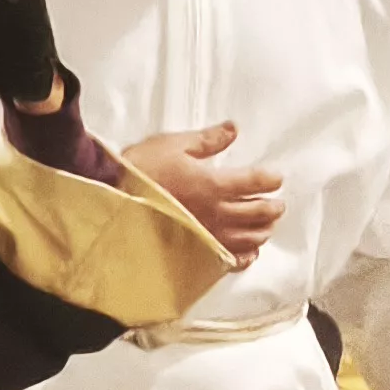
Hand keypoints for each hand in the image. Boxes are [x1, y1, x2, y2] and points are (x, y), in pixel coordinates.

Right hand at [121, 123, 283, 260]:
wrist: (112, 202)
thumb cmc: (139, 171)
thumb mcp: (172, 145)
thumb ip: (207, 140)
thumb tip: (233, 129)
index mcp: (215, 184)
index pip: (258, 182)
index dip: (271, 178)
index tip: (275, 177)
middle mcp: (219, 213)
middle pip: (262, 213)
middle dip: (274, 207)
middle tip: (277, 203)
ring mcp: (212, 236)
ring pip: (253, 238)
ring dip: (264, 230)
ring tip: (265, 224)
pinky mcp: (201, 253)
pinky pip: (233, 260)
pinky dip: (246, 255)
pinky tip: (248, 250)